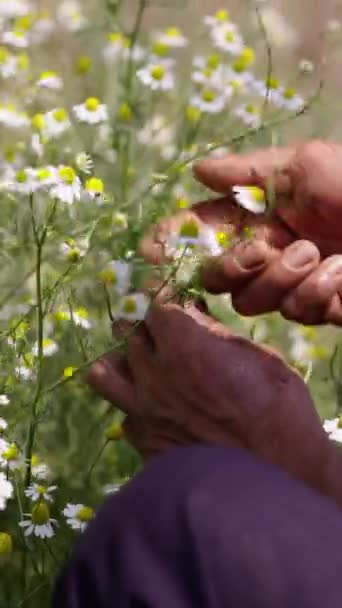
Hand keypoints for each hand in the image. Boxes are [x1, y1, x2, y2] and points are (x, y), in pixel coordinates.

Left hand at [87, 303, 330, 491]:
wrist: (271, 480)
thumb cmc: (278, 411)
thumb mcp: (257, 357)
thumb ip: (215, 333)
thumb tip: (193, 314)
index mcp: (183, 344)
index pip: (154, 303)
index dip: (162, 296)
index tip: (169, 296)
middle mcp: (153, 374)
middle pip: (126, 332)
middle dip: (144, 326)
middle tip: (163, 331)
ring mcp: (142, 410)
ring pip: (104, 372)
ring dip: (121, 361)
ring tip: (142, 366)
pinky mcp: (143, 442)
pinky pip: (123, 413)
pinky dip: (136, 405)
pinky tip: (158, 410)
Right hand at [141, 141, 341, 324]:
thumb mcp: (305, 164)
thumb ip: (247, 172)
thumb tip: (196, 170)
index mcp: (260, 217)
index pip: (204, 233)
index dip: (175, 241)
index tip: (151, 247)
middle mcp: (267, 253)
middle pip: (217, 278)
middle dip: (231, 267)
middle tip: (259, 249)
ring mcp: (291, 283)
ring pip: (252, 301)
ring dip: (284, 277)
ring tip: (322, 253)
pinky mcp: (317, 307)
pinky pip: (295, 311)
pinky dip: (319, 290)